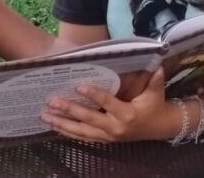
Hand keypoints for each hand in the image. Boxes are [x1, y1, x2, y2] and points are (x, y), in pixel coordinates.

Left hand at [40, 68, 178, 142]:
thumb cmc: (154, 107)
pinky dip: (67, 132)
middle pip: (88, 119)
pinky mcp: (103, 140)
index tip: (78, 86)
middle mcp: (114, 128)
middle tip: (52, 101)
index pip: (107, 103)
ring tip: (45, 115)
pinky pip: (82, 137)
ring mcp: (107, 136)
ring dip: (62, 124)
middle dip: (69, 110)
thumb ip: (154, 79)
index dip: (93, 95)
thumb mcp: (156, 93)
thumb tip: (156, 63)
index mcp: (126, 114)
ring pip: (81, 132)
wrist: (158, 129)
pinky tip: (54, 126)